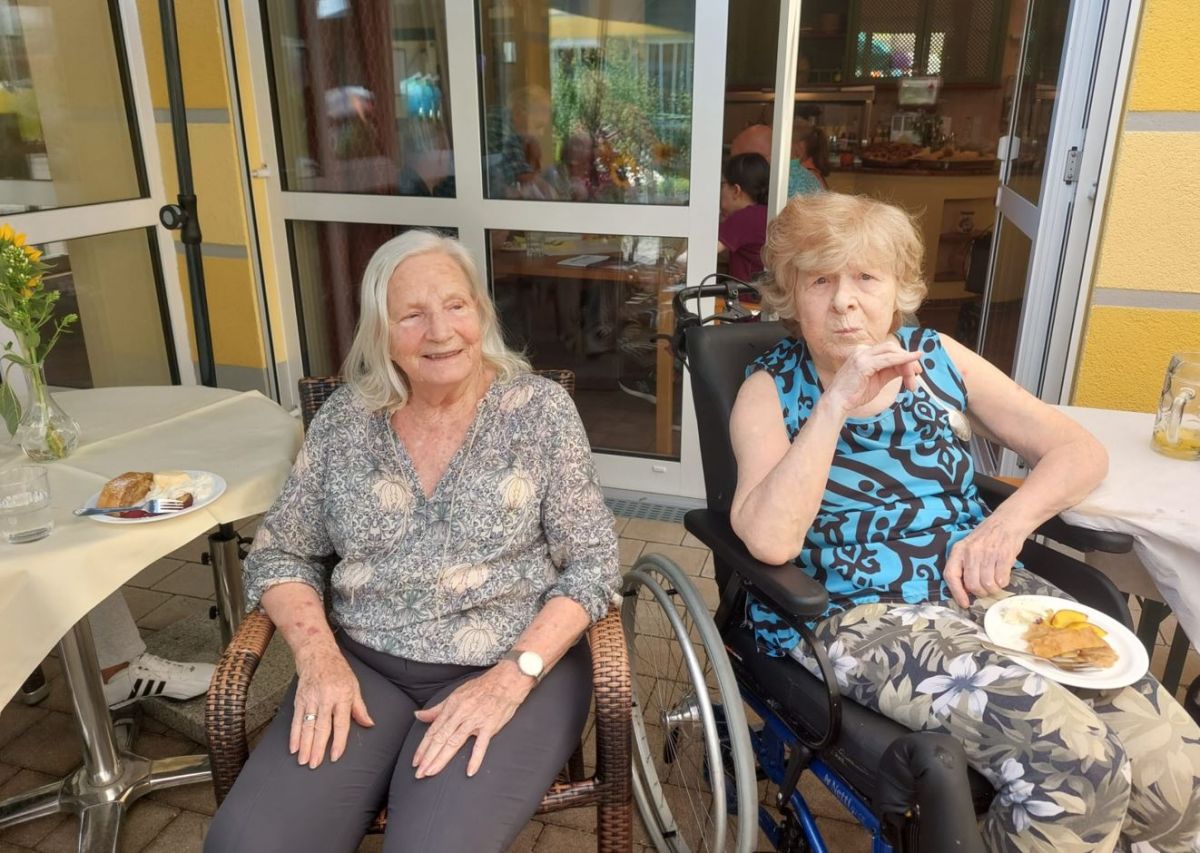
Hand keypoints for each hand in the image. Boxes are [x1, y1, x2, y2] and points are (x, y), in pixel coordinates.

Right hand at [290, 645, 373, 768]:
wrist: (317, 654)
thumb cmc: (338, 671)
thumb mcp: (354, 686)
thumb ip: (360, 708)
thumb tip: (369, 724)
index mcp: (342, 696)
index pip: (341, 723)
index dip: (338, 741)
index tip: (335, 756)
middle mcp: (326, 699)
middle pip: (321, 727)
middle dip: (317, 747)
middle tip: (315, 764)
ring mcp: (311, 699)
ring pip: (307, 725)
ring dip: (304, 745)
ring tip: (303, 761)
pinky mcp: (299, 699)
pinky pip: (296, 719)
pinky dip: (294, 735)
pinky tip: (293, 747)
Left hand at [412, 663, 532, 778]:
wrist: (505, 680)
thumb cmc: (480, 688)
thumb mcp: (455, 695)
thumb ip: (437, 709)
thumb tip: (419, 716)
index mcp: (451, 708)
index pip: (433, 731)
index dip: (423, 747)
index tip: (415, 762)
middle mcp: (460, 715)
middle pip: (440, 739)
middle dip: (428, 757)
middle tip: (419, 774)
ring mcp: (475, 721)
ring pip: (454, 742)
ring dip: (442, 759)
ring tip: (432, 772)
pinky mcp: (490, 726)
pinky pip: (481, 744)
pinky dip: (476, 758)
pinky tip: (470, 772)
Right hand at [821, 339, 921, 417]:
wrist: (837, 403)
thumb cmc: (854, 394)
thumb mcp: (876, 380)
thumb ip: (889, 372)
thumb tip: (906, 369)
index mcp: (863, 352)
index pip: (889, 351)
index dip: (904, 358)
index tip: (914, 372)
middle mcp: (862, 350)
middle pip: (893, 349)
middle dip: (908, 360)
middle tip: (918, 374)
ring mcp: (862, 355)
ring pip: (893, 353)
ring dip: (907, 364)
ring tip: (914, 378)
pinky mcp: (864, 364)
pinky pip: (889, 359)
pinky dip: (903, 359)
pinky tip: (913, 361)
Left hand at [943, 518, 1026, 606]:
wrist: (1007, 522)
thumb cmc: (987, 537)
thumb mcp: (969, 547)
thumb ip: (964, 565)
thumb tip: (965, 590)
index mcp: (959, 550)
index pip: (951, 575)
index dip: (957, 592)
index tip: (965, 603)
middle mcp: (971, 552)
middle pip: (972, 585)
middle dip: (981, 593)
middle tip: (986, 589)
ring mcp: (988, 553)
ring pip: (988, 584)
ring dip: (993, 589)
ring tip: (996, 582)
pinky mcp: (1004, 555)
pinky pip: (1002, 580)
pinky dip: (1003, 583)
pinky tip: (1003, 575)